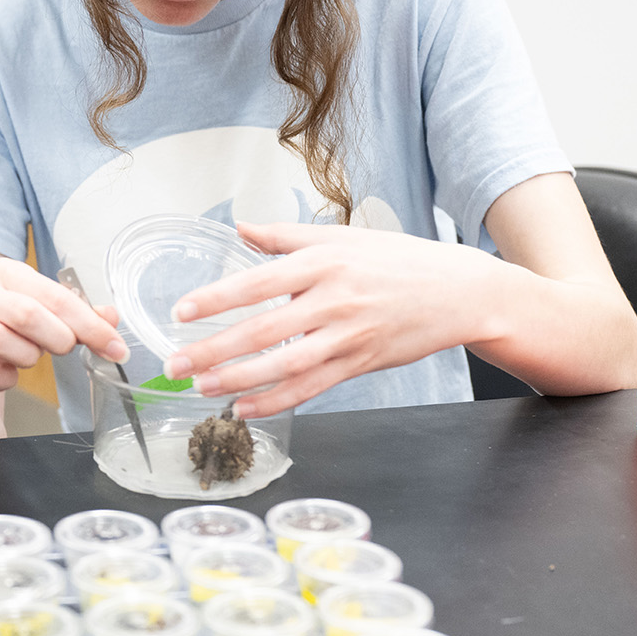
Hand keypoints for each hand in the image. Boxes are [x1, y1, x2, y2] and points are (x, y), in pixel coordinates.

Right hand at [0, 257, 129, 395]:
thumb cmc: (7, 329)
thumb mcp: (44, 316)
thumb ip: (78, 316)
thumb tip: (111, 317)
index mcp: (5, 272)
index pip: (54, 295)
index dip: (89, 324)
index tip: (114, 347)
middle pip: (27, 314)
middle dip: (57, 338)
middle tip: (64, 348)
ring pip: (0, 341)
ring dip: (26, 357)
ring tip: (26, 355)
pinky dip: (4, 379)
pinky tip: (4, 372)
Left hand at [163, 221, 505, 417]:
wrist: (459, 292)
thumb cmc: (399, 261)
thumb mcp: (343, 236)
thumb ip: (285, 236)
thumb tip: (238, 228)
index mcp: (325, 262)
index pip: (260, 282)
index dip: (218, 298)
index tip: (182, 312)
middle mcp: (335, 300)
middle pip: (265, 330)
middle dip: (215, 350)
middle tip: (176, 363)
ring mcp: (349, 336)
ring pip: (286, 365)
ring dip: (240, 380)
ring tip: (202, 388)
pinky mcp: (361, 363)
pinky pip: (312, 387)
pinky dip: (277, 401)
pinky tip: (246, 408)